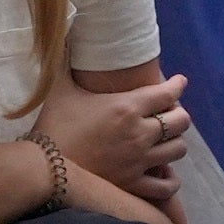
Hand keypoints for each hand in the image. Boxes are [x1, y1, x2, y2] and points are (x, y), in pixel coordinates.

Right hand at [52, 75, 191, 210]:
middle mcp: (139, 133)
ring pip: (178, 150)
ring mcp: (139, 161)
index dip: (177, 86)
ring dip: (175, 142)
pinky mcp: (134, 185)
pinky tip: (163, 171)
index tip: (179, 83)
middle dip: (178, 114)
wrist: (42, 168)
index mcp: (126, 107)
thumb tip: (65, 38)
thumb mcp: (61, 89)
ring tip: (165, 140)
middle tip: (168, 114)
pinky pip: (166, 186)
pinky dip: (170, 179)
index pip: (167, 93)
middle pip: (181, 121)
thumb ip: (67, 63)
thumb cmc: (53, 126)